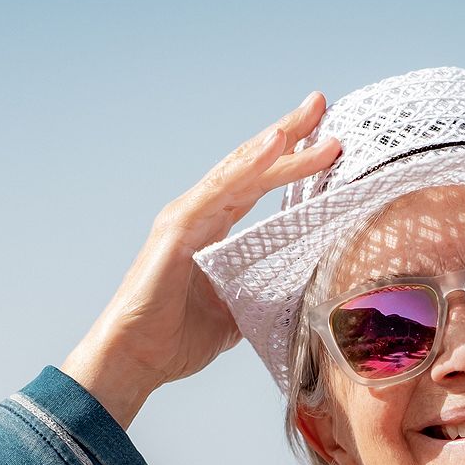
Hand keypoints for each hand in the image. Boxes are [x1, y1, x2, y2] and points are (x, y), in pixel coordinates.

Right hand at [61, 92, 340, 427]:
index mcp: (213, 229)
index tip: (327, 137)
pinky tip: (276, 145)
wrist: (137, 361)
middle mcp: (199, 214)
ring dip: (279, 142)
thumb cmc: (178, 340)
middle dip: (289, 133)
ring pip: (240, 170)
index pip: (258, 183)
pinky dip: (249, 166)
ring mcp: (186, 217)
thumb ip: (265, 293)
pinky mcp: (176, 229)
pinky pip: (219, 191)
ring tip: (311, 116)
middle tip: (323, 103)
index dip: (292, 159)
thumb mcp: (239, 312)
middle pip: (251, 164)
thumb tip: (304, 294)